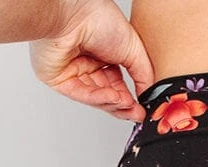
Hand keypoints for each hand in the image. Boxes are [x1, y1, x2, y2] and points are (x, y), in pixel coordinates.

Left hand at [29, 0, 154, 120]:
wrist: (73, 13)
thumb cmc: (98, 16)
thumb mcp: (133, 47)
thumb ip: (143, 74)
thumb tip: (148, 95)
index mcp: (103, 53)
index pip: (117, 83)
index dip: (129, 98)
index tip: (142, 108)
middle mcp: (88, 62)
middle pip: (107, 94)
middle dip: (123, 106)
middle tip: (136, 113)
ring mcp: (73, 72)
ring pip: (95, 97)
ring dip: (113, 103)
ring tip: (127, 104)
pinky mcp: (59, 79)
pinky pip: (82, 94)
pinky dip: (100, 99)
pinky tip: (114, 98)